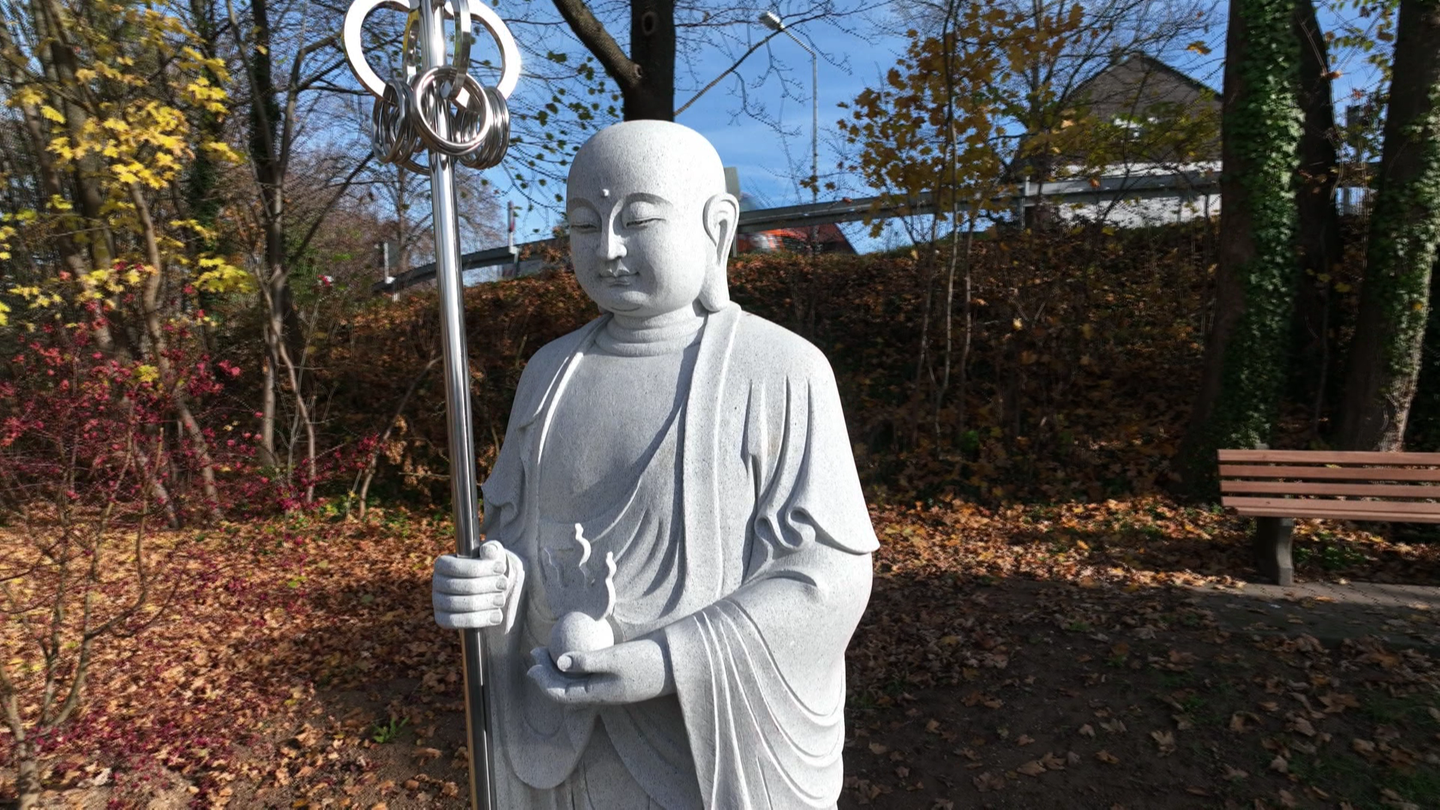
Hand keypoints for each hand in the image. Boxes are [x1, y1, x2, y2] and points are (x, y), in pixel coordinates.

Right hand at [433, 540, 523, 631]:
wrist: (488, 591)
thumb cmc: (489, 569)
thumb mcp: (494, 556)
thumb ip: (493, 550)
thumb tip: (488, 550)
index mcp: (443, 563)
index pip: (456, 567)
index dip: (480, 568)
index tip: (501, 568)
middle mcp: (436, 582)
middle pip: (460, 586)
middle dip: (486, 586)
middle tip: (504, 584)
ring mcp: (437, 602)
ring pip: (459, 605)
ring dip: (484, 603)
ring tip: (501, 599)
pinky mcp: (442, 619)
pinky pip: (456, 622)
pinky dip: (479, 620)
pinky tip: (497, 616)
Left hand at [526, 638, 674, 705]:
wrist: (676, 662)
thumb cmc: (647, 660)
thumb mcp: (616, 658)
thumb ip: (587, 660)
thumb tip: (559, 661)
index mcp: (598, 696)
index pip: (562, 695)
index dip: (543, 681)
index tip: (531, 663)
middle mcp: (600, 694)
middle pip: (565, 689)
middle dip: (546, 673)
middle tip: (535, 651)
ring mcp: (608, 685)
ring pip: (575, 681)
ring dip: (559, 667)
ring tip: (548, 648)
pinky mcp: (616, 675)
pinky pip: (588, 672)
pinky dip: (575, 661)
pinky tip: (573, 645)